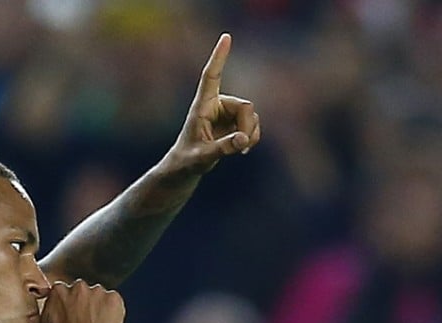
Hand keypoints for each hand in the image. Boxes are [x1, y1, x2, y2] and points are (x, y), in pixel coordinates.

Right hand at [34, 280, 123, 322]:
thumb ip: (39, 315)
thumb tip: (33, 314)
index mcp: (59, 291)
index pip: (63, 290)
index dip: (68, 303)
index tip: (71, 312)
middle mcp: (78, 287)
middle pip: (81, 291)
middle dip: (83, 302)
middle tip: (84, 319)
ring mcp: (98, 292)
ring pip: (98, 295)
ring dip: (98, 305)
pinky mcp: (114, 298)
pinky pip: (114, 300)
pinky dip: (112, 310)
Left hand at [167, 33, 260, 173]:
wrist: (188, 166)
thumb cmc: (188, 160)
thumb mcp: (203, 157)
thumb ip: (223, 149)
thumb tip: (243, 139)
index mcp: (203, 106)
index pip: (211, 77)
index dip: (219, 57)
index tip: (226, 37)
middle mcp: (216, 104)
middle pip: (245, 106)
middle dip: (248, 127)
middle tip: (243, 146)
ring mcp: (227, 113)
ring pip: (252, 116)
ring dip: (250, 134)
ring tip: (240, 150)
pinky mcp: (234, 123)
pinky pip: (253, 125)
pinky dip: (252, 137)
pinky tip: (243, 149)